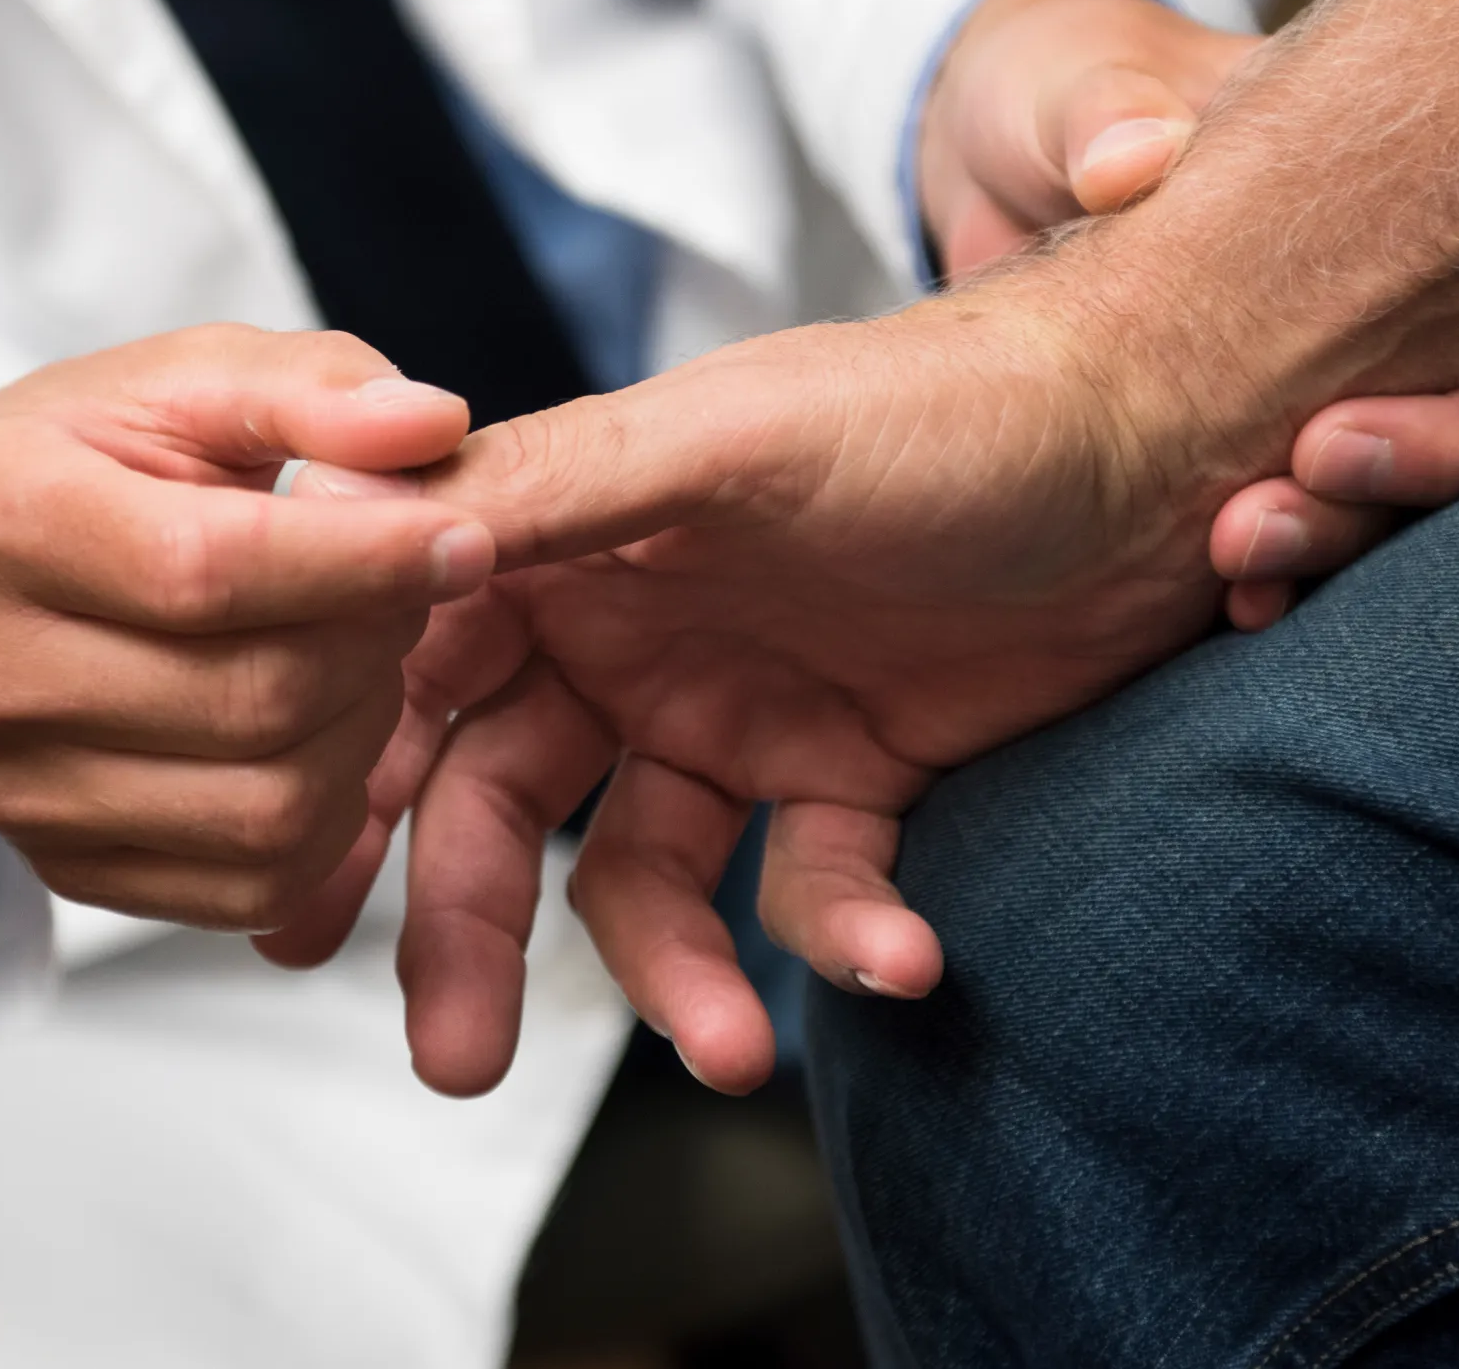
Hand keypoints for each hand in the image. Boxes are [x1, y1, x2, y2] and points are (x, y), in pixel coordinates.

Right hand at [0, 324, 493, 930]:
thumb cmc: (94, 462)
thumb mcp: (189, 378)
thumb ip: (316, 388)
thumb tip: (429, 423)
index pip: (206, 568)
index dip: (363, 560)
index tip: (464, 539)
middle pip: (251, 698)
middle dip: (376, 642)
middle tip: (409, 587)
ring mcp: (16, 790)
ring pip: (268, 809)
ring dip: (364, 732)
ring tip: (362, 654)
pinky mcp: (68, 869)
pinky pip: (255, 886)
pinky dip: (332, 820)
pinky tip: (324, 735)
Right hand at [262, 278, 1270, 1094]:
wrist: (1159, 438)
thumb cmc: (945, 401)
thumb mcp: (737, 434)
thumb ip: (560, 487)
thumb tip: (373, 538)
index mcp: (574, 537)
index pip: (417, 671)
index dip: (353, 781)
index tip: (299, 903)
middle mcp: (634, 630)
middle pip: (501, 803)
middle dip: (467, 931)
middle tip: (456, 1057)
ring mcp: (740, 711)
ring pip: (644, 880)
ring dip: (673, 979)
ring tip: (731, 1056)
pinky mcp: (855, 773)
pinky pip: (809, 890)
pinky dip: (842, 938)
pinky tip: (902, 960)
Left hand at [920, 0, 1458, 627]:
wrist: (973, 187)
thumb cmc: (1047, 103)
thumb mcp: (1064, 88)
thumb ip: (1102, 117)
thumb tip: (1133, 161)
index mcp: (1395, 176)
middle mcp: (1395, 301)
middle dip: (1458, 445)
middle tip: (1323, 453)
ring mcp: (1333, 395)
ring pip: (1422, 493)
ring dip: (1362, 529)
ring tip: (1244, 542)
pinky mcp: (1251, 479)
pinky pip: (1319, 550)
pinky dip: (1294, 584)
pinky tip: (1240, 606)